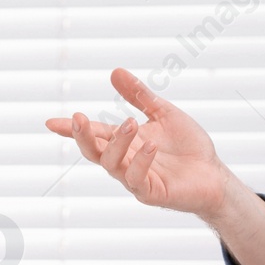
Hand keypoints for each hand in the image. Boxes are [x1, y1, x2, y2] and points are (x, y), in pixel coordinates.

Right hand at [45, 68, 229, 216]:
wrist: (213, 174)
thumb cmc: (188, 147)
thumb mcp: (163, 113)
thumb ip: (139, 96)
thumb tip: (115, 71)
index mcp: (125, 142)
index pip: (94, 133)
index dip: (72, 128)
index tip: (50, 122)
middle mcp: (124, 160)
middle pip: (93, 151)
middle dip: (82, 136)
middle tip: (79, 118)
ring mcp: (135, 178)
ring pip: (111, 164)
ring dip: (117, 143)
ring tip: (131, 123)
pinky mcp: (151, 193)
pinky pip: (136, 179)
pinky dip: (140, 162)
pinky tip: (149, 146)